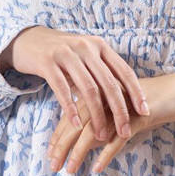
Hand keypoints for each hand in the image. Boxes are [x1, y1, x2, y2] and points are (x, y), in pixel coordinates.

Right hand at [6, 25, 148, 141]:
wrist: (30, 40)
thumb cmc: (64, 54)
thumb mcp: (86, 55)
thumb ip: (103, 70)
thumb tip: (126, 97)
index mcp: (99, 45)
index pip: (124, 70)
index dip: (136, 92)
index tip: (145, 111)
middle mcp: (86, 47)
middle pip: (109, 83)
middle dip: (119, 111)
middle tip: (125, 132)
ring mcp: (66, 54)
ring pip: (88, 89)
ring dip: (97, 116)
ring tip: (101, 135)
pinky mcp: (48, 63)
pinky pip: (62, 89)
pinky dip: (71, 109)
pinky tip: (76, 125)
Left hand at [47, 71, 174, 174]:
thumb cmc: (149, 102)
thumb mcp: (122, 110)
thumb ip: (103, 121)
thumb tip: (83, 142)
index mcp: (102, 89)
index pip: (74, 111)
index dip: (60, 132)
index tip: (49, 152)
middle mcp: (109, 94)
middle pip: (78, 119)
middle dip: (62, 143)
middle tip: (52, 165)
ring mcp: (123, 104)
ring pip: (94, 128)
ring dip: (79, 150)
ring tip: (69, 169)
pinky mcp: (140, 115)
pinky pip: (119, 136)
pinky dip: (106, 153)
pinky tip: (97, 167)